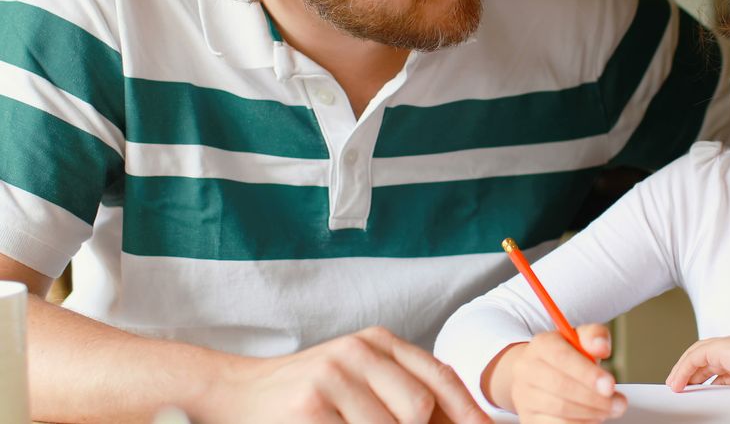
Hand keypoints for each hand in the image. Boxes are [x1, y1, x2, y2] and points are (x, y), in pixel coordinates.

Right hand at [193, 326, 490, 423]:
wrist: (233, 393)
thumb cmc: (306, 395)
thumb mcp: (358, 377)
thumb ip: (404, 388)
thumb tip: (461, 418)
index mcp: (376, 341)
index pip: (439, 378)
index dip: (468, 413)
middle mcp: (357, 351)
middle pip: (420, 409)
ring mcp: (332, 377)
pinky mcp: (310, 407)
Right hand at [484, 324, 626, 422]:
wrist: (537, 373)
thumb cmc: (565, 357)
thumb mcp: (581, 339)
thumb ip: (594, 336)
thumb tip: (601, 347)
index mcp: (542, 344)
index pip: (562, 357)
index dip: (587, 373)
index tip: (610, 385)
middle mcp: (527, 368)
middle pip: (560, 386)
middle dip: (594, 397)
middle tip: (616, 403)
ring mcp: (524, 395)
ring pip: (559, 409)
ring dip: (589, 412)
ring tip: (606, 409)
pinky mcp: (528, 417)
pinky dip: (579, 423)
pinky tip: (591, 417)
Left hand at [666, 336, 729, 411]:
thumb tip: (726, 403)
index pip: (717, 368)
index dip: (703, 378)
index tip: (694, 391)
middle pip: (703, 359)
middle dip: (689, 373)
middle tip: (679, 387)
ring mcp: (728, 346)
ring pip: (696, 355)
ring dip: (682, 370)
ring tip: (674, 385)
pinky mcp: (721, 347)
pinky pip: (694, 357)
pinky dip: (683, 369)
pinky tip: (678, 383)